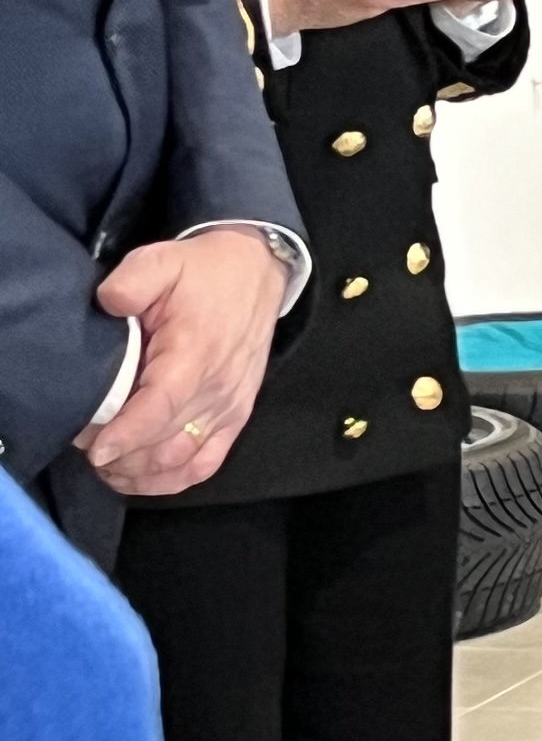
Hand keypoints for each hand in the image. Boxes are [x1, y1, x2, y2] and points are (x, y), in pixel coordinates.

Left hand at [77, 229, 286, 495]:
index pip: (161, 408)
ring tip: (108, 465)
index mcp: (196, 354)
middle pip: (165, 445)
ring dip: (141, 472)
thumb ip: (132, 281)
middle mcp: (216, 389)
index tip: (96, 448)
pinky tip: (143, 476)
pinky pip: (206, 464)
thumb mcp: (162, 260)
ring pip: (182, 461)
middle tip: (86, 444)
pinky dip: (173, 479)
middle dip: (120, 456)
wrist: (256, 274)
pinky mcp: (236, 417)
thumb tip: (109, 304)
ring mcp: (229, 407)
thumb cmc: (205, 273)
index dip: (127, 435)